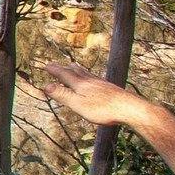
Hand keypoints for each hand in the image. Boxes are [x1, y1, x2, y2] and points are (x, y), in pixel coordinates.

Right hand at [36, 62, 150, 129]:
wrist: (129, 108)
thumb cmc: (103, 109)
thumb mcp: (78, 104)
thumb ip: (62, 94)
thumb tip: (46, 85)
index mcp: (81, 85)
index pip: (64, 75)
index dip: (55, 71)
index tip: (46, 66)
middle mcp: (91, 81)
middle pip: (75, 72)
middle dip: (64, 68)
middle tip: (57, 64)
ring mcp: (101, 83)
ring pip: (86, 73)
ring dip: (77, 69)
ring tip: (73, 66)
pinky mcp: (110, 88)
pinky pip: (96, 78)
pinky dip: (89, 75)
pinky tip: (94, 78)